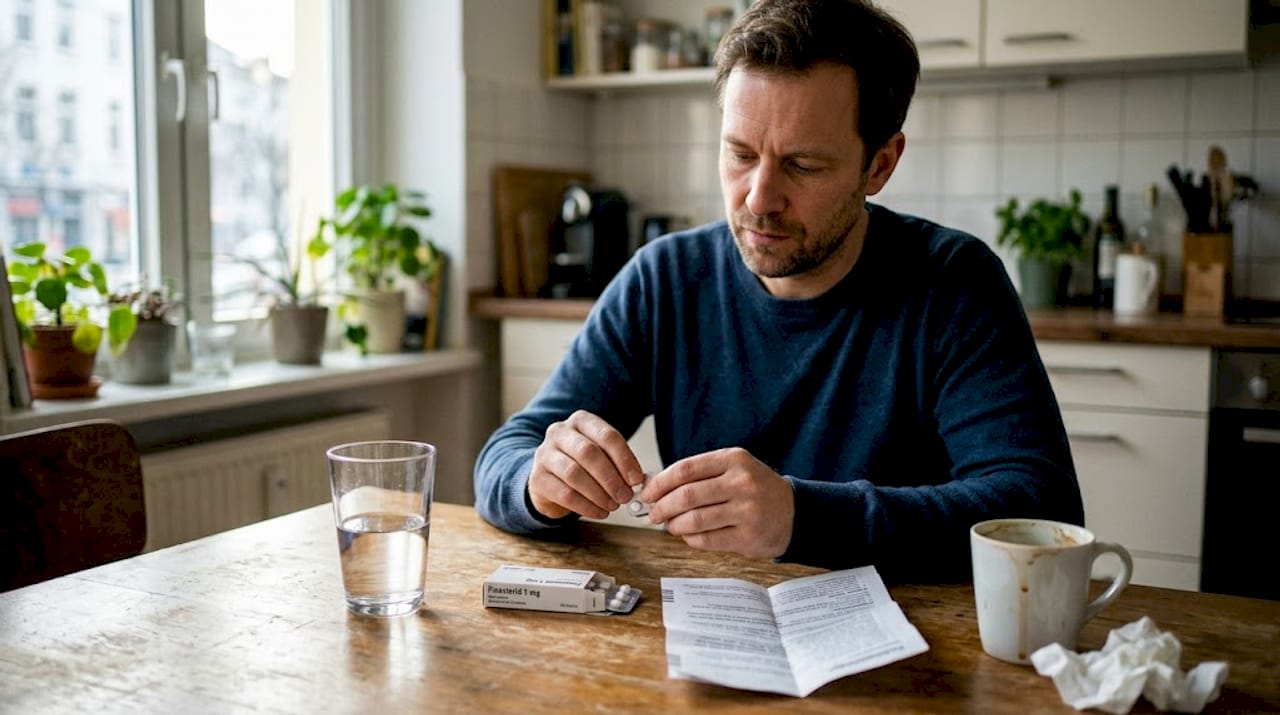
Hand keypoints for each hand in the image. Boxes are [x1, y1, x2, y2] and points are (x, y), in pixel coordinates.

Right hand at [527, 410, 646, 519]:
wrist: (549, 477)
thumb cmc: (581, 464)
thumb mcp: (600, 455)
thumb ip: (618, 463)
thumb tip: (637, 480)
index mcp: (581, 421)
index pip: (606, 435)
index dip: (624, 459)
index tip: (636, 479)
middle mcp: (559, 432)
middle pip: (588, 453)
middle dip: (611, 478)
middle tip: (625, 496)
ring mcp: (545, 454)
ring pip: (574, 474)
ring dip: (598, 494)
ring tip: (613, 506)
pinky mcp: (537, 478)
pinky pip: (564, 494)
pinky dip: (586, 506)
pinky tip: (599, 512)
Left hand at [641, 447, 793, 559]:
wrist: (793, 512)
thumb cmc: (754, 489)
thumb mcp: (733, 469)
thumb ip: (698, 475)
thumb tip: (655, 487)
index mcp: (734, 460)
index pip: (685, 469)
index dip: (660, 483)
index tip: (647, 493)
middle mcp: (742, 483)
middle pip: (687, 495)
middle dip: (662, 507)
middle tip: (653, 514)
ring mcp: (747, 511)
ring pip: (695, 520)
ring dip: (675, 525)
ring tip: (671, 525)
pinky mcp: (748, 536)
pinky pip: (707, 540)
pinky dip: (691, 539)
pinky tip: (689, 535)